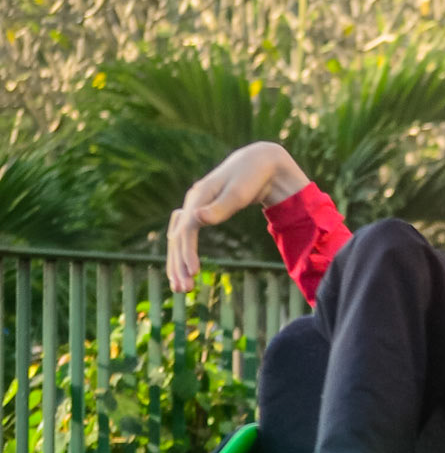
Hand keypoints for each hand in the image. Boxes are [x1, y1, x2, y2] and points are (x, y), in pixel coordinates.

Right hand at [166, 142, 308, 291]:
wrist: (258, 162)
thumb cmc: (252, 176)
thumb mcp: (239, 192)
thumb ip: (220, 208)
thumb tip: (199, 219)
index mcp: (198, 195)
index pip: (186, 229)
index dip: (187, 252)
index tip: (194, 273)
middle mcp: (192, 202)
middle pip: (178, 237)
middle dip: (178, 264)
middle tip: (182, 290)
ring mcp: (194, 207)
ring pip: (178, 239)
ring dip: (177, 263)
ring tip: (181, 288)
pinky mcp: (200, 213)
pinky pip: (185, 237)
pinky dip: (183, 254)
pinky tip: (184, 271)